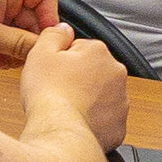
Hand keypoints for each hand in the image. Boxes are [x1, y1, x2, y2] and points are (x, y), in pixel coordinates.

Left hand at [0, 0, 65, 62]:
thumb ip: (23, 43)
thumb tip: (48, 48)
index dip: (48, 20)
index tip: (41, 43)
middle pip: (35, 18)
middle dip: (27, 42)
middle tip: (16, 60)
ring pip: (22, 30)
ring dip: (14, 50)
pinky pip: (8, 35)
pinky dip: (3, 50)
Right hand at [11, 18, 130, 151]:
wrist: (59, 132)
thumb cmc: (50, 94)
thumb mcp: (41, 52)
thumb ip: (54, 34)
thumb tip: (63, 29)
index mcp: (99, 53)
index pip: (81, 49)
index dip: (62, 60)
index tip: (53, 72)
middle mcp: (116, 75)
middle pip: (93, 72)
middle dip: (77, 80)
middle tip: (57, 90)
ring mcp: (120, 102)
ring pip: (101, 97)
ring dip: (86, 100)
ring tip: (66, 108)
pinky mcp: (118, 127)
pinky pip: (104, 121)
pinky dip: (92, 122)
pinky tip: (76, 122)